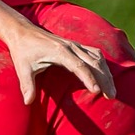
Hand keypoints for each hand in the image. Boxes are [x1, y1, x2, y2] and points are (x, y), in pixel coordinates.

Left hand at [0, 18, 116, 104]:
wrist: (23, 32)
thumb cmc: (23, 51)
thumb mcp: (23, 68)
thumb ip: (27, 85)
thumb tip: (28, 102)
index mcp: (59, 51)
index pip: (79, 66)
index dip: (89, 78)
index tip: (96, 91)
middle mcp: (70, 46)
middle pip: (94, 62)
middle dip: (104, 79)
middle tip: (110, 96)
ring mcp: (75, 45)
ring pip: (97, 57)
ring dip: (106, 73)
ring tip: (111, 90)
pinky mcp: (76, 46)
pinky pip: (95, 53)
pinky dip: (103, 64)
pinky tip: (107, 76)